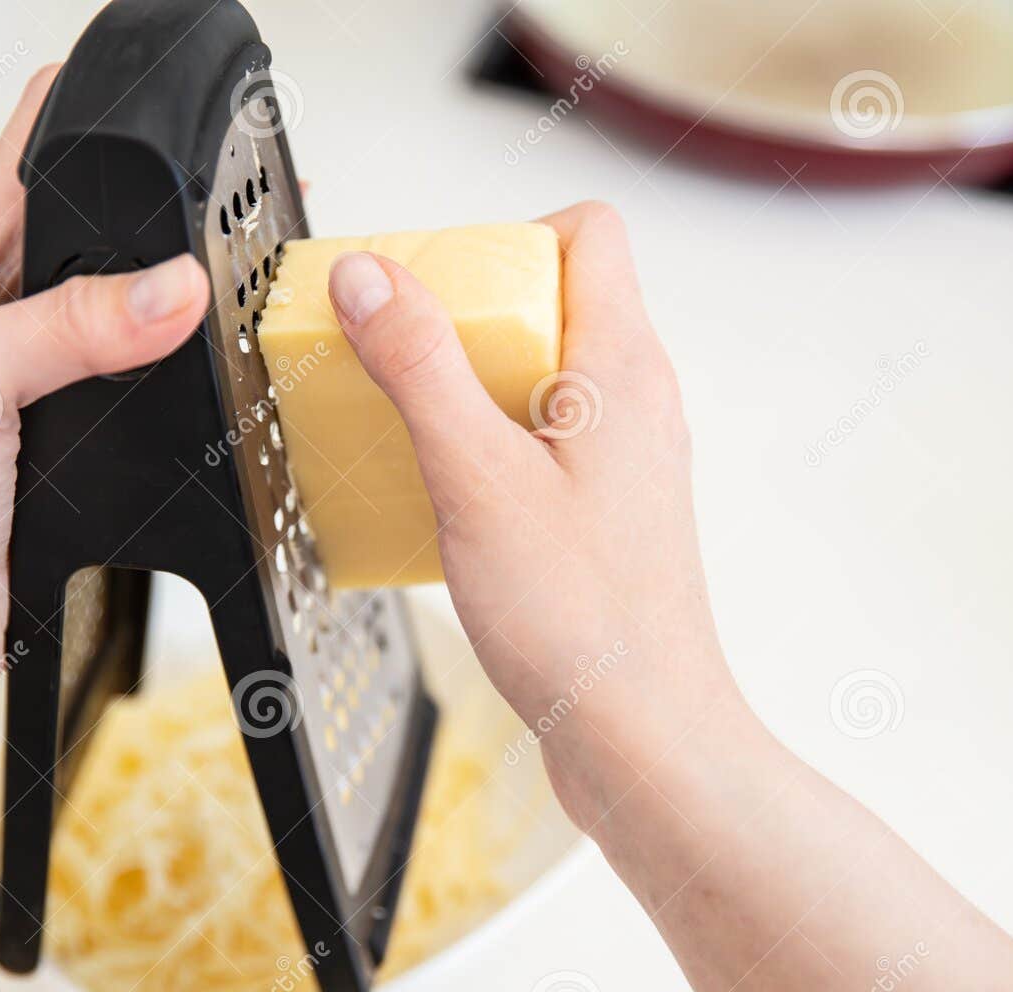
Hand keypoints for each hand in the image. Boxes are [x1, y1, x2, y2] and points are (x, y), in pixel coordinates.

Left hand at [0, 65, 209, 688]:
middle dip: (179, 197)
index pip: (48, 135)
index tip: (180, 114)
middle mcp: (25, 296)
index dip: (108, 104)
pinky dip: (198, 366)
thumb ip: (69, 325)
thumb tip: (172, 289)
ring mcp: (64, 359)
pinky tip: (221, 370)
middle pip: (119, 211)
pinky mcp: (97, 420)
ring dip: (196, 288)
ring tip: (248, 280)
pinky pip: (162, 370)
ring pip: (150, 293)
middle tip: (243, 200)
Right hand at [326, 202, 747, 824]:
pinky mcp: (605, 515)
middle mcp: (636, 403)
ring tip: (414, 438)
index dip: (506, 239)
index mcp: (622, 367)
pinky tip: (444, 504)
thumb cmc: (585, 622)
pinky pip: (540, 445)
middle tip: (405, 366)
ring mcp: (624, 462)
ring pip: (542, 379)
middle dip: (467, 321)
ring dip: (470, 392)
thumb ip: (420, 366)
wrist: (642, 737)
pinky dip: (487, 452)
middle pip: (551, 303)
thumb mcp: (477, 477)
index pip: (587, 233)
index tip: (435, 288)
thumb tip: (370, 277)